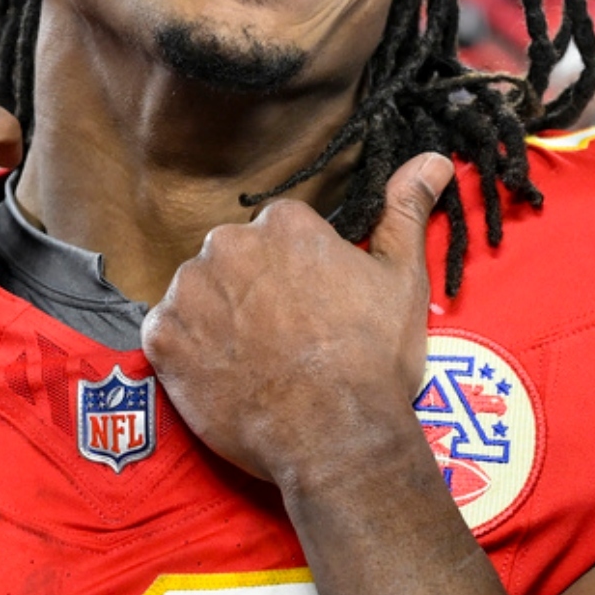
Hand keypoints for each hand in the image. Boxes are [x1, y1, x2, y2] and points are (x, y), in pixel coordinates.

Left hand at [141, 153, 454, 486]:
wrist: (334, 437)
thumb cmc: (373, 361)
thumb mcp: (402, 279)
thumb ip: (406, 211)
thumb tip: (432, 158)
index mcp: (283, 223)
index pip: (279, 234)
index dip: (297, 276)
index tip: (312, 309)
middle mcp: (228, 244)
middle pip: (234, 260)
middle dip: (252, 292)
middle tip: (285, 340)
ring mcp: (190, 291)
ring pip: (199, 295)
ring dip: (218, 321)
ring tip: (255, 363)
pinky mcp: (162, 337)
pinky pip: (167, 334)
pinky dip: (187, 354)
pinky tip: (223, 377)